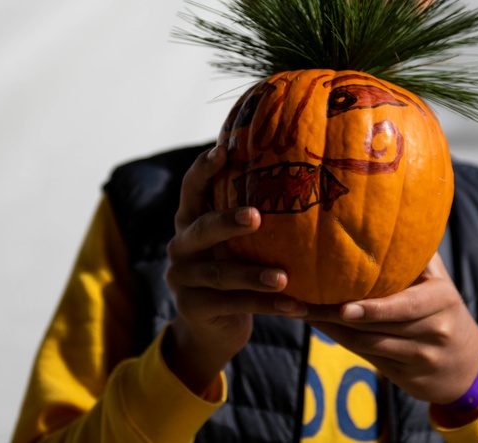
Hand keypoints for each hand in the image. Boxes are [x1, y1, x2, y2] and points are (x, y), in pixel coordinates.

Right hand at [163, 145, 306, 394]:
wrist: (213, 328)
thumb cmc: (234, 269)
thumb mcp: (234, 242)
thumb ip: (248, 214)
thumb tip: (295, 171)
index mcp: (190, 220)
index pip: (192, 188)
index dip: (203, 169)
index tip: (223, 149)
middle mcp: (180, 246)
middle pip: (201, 229)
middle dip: (227, 221)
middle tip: (256, 216)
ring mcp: (182, 279)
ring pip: (220, 273)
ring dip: (254, 275)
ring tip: (283, 277)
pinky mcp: (193, 308)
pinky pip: (233, 304)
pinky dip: (267, 306)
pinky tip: (296, 306)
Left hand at [303, 253, 477, 405]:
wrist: (466, 366)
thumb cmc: (442, 308)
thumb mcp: (438, 279)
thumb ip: (415, 252)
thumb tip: (381, 215)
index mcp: (442, 301)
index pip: (404, 306)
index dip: (373, 308)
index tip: (344, 305)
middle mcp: (434, 332)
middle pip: (376, 327)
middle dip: (334, 314)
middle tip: (299, 302)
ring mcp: (419, 357)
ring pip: (365, 344)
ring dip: (329, 328)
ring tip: (298, 310)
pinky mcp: (404, 376)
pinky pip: (365, 355)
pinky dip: (339, 340)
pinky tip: (317, 325)